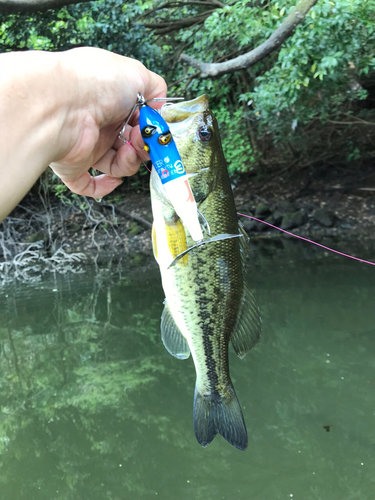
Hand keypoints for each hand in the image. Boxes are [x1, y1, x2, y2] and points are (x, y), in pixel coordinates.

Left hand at [49, 47, 166, 197]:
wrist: (62, 103)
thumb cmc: (95, 83)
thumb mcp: (136, 74)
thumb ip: (154, 87)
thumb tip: (159, 104)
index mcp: (112, 102)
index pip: (137, 122)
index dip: (150, 129)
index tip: (157, 131)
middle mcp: (99, 124)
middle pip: (129, 145)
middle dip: (142, 147)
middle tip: (142, 140)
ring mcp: (86, 146)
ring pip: (116, 166)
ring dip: (130, 163)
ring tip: (128, 151)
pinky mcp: (73, 166)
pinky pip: (87, 185)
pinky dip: (103, 187)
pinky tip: (114, 179)